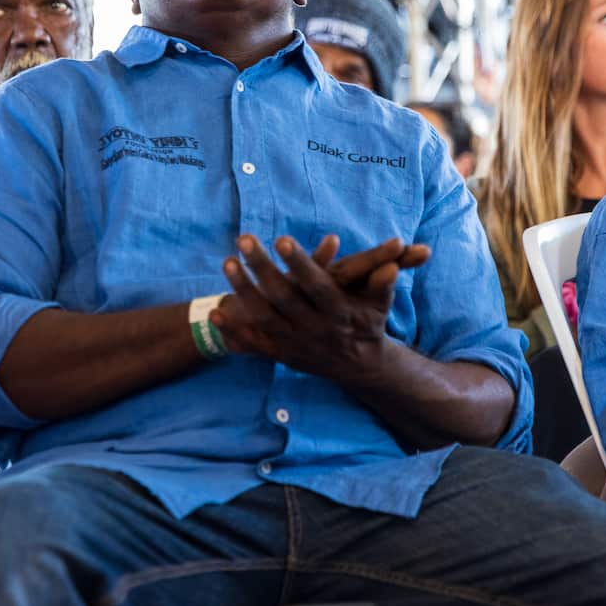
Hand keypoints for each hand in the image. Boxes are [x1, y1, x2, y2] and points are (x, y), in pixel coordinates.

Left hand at [210, 234, 428, 379]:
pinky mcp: (280, 353)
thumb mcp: (378, 304)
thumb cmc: (367, 323)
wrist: (357, 367)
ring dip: (243, 291)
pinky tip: (214, 312)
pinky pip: (253, 342)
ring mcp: (294, 343)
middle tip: (244, 239)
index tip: (282, 238)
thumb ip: (382, 283)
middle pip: (283, 297)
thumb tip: (391, 265)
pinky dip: (233, 330)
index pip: (316, 286)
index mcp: (337, 312)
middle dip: (262, 268)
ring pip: (264, 317)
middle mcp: (313, 328)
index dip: (299, 263)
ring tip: (227, 262)